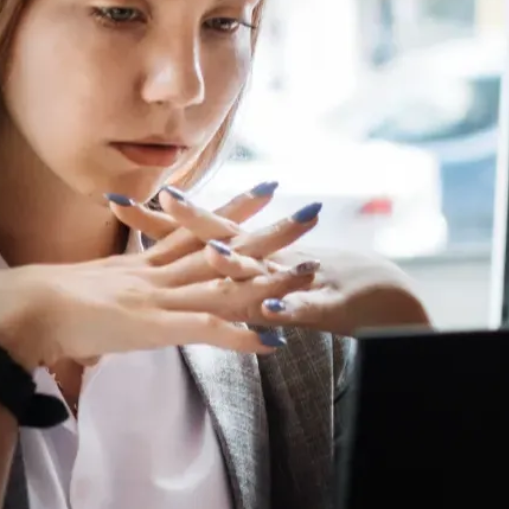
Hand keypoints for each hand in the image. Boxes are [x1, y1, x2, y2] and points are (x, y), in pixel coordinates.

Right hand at [0, 182, 319, 369]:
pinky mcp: (152, 326)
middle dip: (269, 228)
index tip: (262, 188)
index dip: (230, 210)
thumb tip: (102, 318)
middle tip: (310, 209)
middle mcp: (154, 274)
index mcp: (138, 266)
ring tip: (311, 270)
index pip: (194, 229)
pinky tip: (274, 340)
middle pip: (222, 245)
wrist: (15, 309)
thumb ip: (101, 304)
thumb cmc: (33, 306)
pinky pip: (204, 329)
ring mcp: (156, 298)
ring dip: (271, 278)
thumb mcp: (79, 299)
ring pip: (224, 282)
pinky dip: (240, 335)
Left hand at [114, 184, 430, 336]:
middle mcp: (273, 261)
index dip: (160, 219)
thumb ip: (234, 280)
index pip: (199, 233)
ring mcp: (302, 282)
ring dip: (243, 261)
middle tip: (160, 197)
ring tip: (214, 251)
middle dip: (192, 220)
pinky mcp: (332, 307)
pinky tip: (276, 311)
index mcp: (254, 257)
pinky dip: (294, 309)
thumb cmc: (326, 295)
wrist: (389, 301)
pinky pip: (310, 310)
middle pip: (226, 236)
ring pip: (268, 269)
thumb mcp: (272, 288)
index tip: (119, 201)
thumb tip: (186, 265)